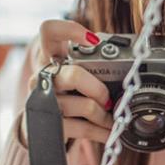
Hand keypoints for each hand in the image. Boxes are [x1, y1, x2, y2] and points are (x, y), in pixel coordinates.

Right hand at [20, 19, 112, 145]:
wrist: (40, 126)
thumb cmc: (64, 93)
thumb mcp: (71, 72)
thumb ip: (89, 63)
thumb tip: (124, 62)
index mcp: (49, 56)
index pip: (49, 31)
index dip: (69, 31)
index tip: (93, 40)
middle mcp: (43, 76)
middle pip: (74, 75)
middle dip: (99, 89)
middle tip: (107, 98)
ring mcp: (44, 101)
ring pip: (86, 106)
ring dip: (105, 116)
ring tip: (112, 120)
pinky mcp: (51, 124)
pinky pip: (84, 128)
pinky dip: (102, 132)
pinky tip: (109, 133)